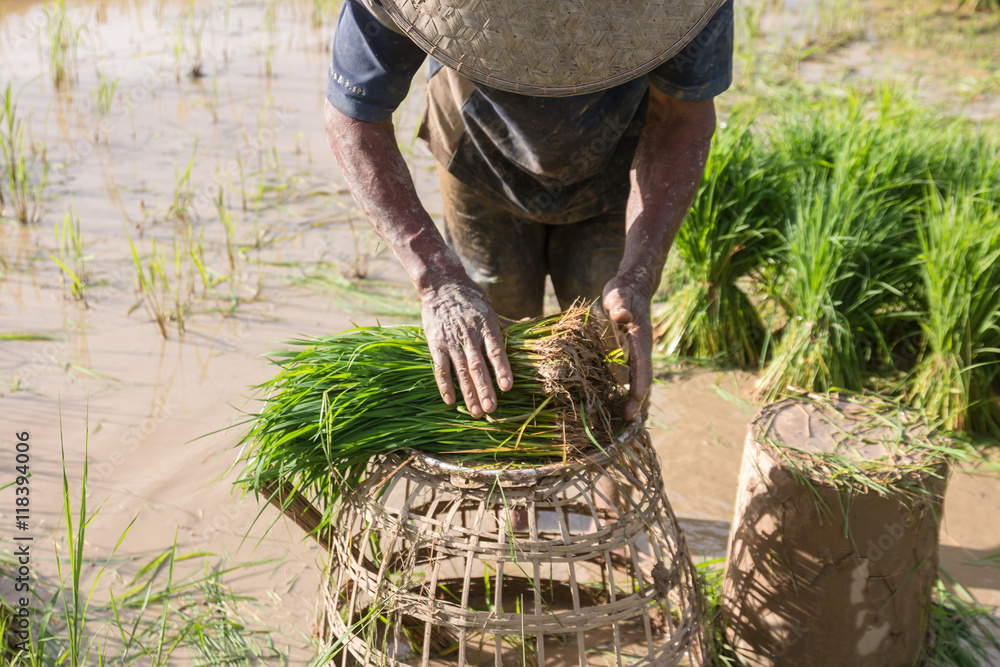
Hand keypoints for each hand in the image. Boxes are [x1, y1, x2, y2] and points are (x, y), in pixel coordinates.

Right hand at [421, 280, 512, 416]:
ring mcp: (452, 341)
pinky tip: (451, 401)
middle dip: (485, 389)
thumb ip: (508, 324)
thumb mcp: (491, 310)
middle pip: (478, 366)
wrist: (442, 285)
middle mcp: (469, 335)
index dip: (502, 369)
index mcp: (486, 326)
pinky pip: (441, 368)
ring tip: (476, 411)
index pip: (495, 351)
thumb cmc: (471, 300)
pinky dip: (445, 385)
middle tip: (491, 409)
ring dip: (468, 392)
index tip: (507, 387)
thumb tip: (530, 325)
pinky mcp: (436, 344)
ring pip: (461, 370)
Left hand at [602, 276, 653, 421]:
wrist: (632, 289)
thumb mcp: (619, 296)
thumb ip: (620, 306)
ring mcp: (637, 354)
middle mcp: (642, 350)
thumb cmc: (623, 293)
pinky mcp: (630, 355)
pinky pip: (632, 377)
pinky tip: (620, 407)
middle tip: (630, 420)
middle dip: (639, 400)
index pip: (642, 365)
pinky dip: (629, 393)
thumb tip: (622, 315)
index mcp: (641, 338)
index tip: (635, 400)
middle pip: (643, 379)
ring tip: (628, 424)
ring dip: (636, 401)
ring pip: (639, 382)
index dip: (639, 383)